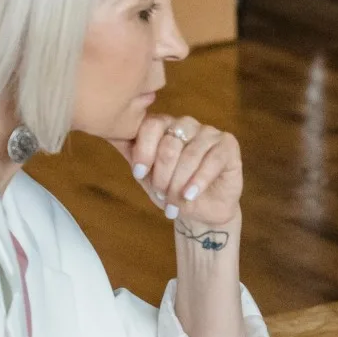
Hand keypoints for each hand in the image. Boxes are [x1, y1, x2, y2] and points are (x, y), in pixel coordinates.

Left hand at [109, 114, 243, 228]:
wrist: (201, 212)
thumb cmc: (172, 191)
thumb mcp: (147, 175)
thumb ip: (132, 153)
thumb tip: (108, 132)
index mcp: (165, 125)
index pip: (150, 126)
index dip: (144, 152)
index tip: (139, 174)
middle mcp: (187, 124)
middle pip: (169, 143)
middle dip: (163, 175)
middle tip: (162, 195)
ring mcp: (209, 133)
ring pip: (191, 154)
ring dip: (181, 182)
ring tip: (177, 201)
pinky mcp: (228, 145)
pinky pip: (213, 159)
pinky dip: (200, 180)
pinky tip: (191, 195)